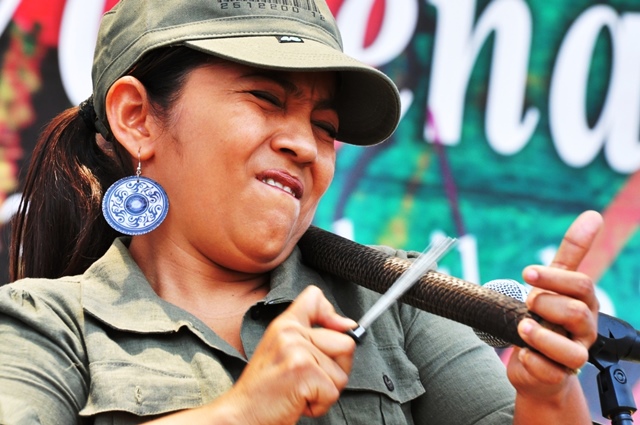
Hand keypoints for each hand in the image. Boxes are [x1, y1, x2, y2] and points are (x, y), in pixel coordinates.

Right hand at [222, 285, 356, 424]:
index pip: (316, 296)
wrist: (242, 414)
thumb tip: (349, 325)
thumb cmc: (265, 389)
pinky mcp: (303, 371)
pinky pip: (333, 392)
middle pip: (346, 343)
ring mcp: (297, 350)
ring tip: (299, 390)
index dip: (332, 316)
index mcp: (285, 324)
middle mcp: (290, 332)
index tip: (327, 337)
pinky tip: (297, 401)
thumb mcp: (283, 351)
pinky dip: (320, 405)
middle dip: (336, 369)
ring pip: (342, 373)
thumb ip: (311, 333)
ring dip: (326, 390)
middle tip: (307, 379)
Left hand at [507, 210, 601, 400]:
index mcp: (584, 303)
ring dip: (541, 336)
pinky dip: (533, 360)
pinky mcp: (559, 376)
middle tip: (528, 304)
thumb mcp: (553, 283)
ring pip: (572, 350)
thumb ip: (573, 252)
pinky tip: (524, 353)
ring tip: (523, 327)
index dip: (553, 277)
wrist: (536, 362)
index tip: (527, 272)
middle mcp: (585, 329)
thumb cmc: (546, 317)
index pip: (581, 284)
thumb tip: (593, 216)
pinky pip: (551, 371)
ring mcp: (575, 355)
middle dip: (546, 303)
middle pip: (577, 312)